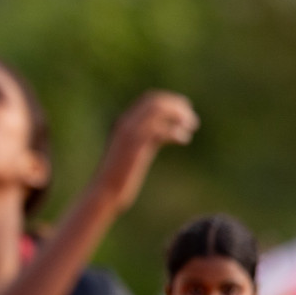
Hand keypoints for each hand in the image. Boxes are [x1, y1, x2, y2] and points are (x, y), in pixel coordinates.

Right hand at [94, 91, 198, 211]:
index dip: (169, 101)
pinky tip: (184, 140)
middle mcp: (125, 124)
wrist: (104, 193)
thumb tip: (157, 139)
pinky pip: (160, 130)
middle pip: (156, 102)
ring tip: (191, 127)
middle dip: (177, 106)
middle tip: (191, 119)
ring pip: (158, 111)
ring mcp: (129, 134)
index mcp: (123, 123)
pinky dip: (175, 131)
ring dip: (178, 116)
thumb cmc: (116, 179)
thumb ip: (141, 142)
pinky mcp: (136, 147)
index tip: (184, 109)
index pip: (149, 100)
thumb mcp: (129, 154)